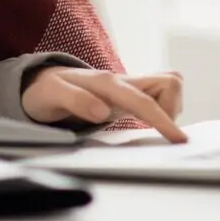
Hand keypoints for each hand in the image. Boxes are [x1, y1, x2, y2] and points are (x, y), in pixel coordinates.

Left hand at [22, 67, 186, 143]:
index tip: (179, 139)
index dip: (164, 120)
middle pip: (169, 82)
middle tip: (156, 131)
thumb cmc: (46, 90)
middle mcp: (122, 81)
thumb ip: (76, 100)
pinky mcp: (129, 95)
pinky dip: (163, 110)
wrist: (40, 82)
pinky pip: (159, 97)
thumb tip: (103, 111)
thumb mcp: (52, 95)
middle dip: (173, 109)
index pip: (143, 101)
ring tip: (149, 126)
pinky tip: (147, 123)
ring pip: (168, 87)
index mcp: (106, 83)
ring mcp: (127, 87)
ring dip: (169, 109)